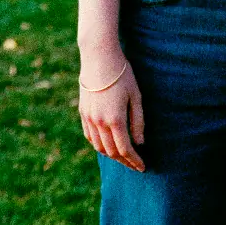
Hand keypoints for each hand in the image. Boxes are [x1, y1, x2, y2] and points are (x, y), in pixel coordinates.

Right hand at [78, 50, 145, 170]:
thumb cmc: (122, 74)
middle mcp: (99, 122)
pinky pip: (90, 136)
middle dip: (124, 161)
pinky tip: (107, 144)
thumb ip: (138, 121)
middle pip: (111, 152)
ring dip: (111, 155)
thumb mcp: (136, 96)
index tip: (143, 167)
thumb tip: (140, 143)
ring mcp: (89, 118)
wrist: (99, 57)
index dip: (134, 160)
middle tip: (135, 165)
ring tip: (123, 156)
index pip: (125, 149)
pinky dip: (99, 144)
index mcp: (115, 119)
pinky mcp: (83, 112)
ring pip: (99, 146)